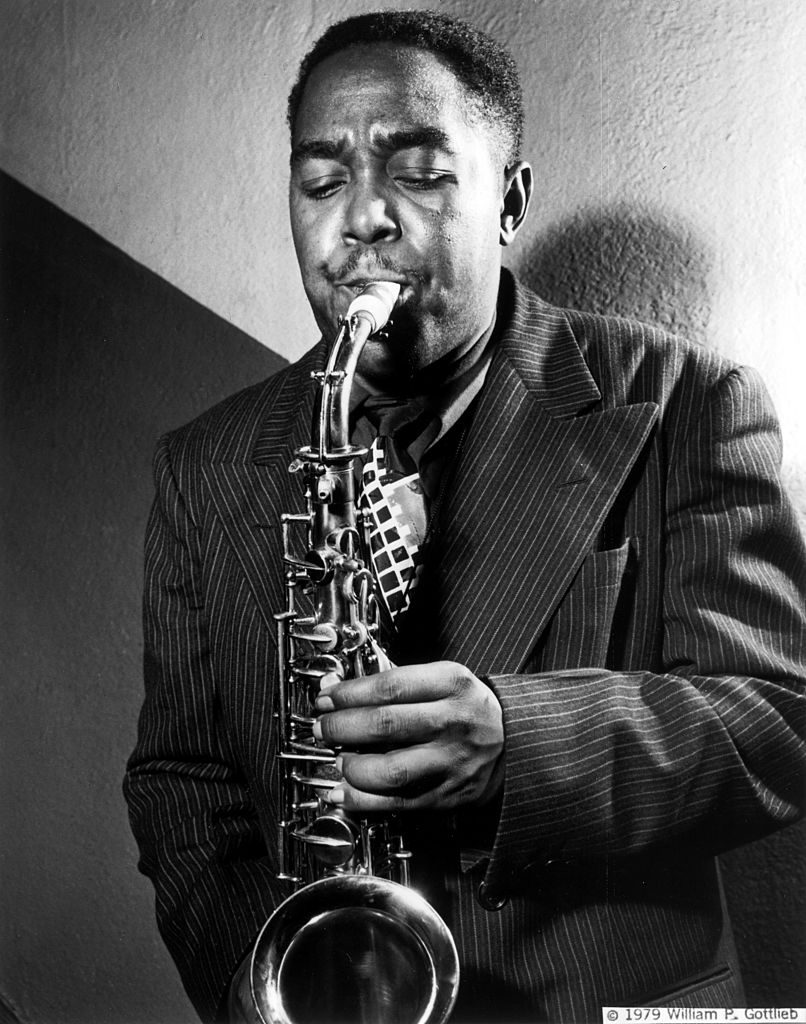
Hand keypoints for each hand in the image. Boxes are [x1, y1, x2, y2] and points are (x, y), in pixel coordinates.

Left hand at [312, 661, 503, 811]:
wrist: (512, 743)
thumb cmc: (467, 707)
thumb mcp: (444, 679)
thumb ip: (396, 684)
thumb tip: (338, 693)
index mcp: (453, 685)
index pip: (391, 687)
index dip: (349, 694)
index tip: (326, 697)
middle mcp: (454, 722)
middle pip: (386, 725)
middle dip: (342, 727)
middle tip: (323, 727)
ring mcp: (451, 762)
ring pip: (391, 770)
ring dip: (352, 766)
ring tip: (337, 759)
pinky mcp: (446, 795)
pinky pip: (397, 802)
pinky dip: (362, 800)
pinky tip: (343, 792)